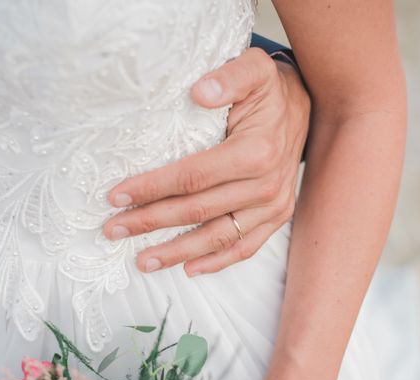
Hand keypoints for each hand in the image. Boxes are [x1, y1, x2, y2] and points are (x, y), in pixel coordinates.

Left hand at [103, 47, 309, 275]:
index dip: (152, 188)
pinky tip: (189, 269)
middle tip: (114, 230)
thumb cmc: (270, 90)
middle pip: (197, 211)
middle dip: (151, 222)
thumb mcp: (254, 69)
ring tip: (143, 261)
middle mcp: (266, 185)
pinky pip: (245, 247)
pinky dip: (216, 261)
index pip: (192, 177)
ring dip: (177, 252)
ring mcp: (274, 205)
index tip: (116, 196)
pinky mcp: (278, 216)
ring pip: (218, 236)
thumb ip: (228, 77)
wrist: (305, 107)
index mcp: (255, 152)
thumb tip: (198, 92)